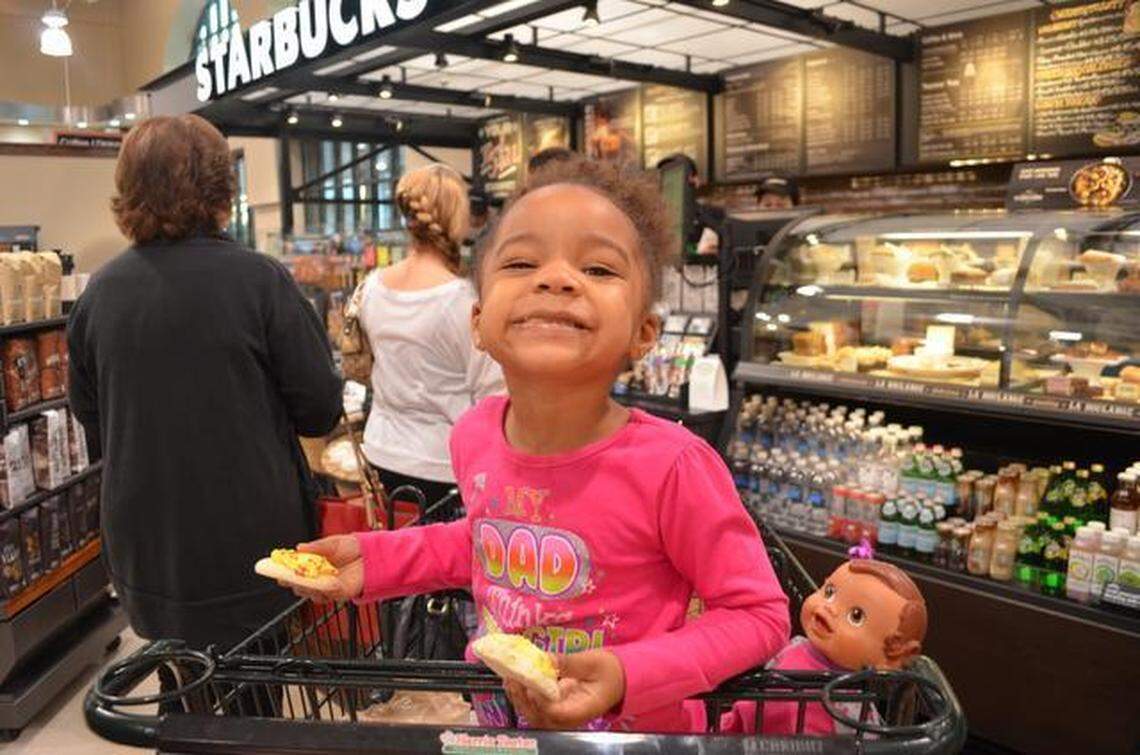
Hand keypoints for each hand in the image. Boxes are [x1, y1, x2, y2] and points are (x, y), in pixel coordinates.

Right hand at [279, 535, 363, 603]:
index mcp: (315, 564)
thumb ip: (317, 546)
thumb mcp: (333, 542)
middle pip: (299, 584)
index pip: (295, 570)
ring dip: (305, 588)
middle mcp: (320, 577)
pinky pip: (327, 595)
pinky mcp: (339, 593)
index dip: (283, 571)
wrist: (374, 554)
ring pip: (310, 592)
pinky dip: (322, 590)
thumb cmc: (354, 547)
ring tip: (302, 580)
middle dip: (292, 581)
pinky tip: (322, 584)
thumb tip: (299, 548)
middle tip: (287, 577)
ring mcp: (329, 586)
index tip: (275, 568)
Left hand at [504, 650, 625, 729]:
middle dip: (521, 698)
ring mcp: (559, 716)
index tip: (531, 679)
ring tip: (508, 675)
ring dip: (517, 696)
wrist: (616, 681)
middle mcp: (567, 719)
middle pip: (539, 717)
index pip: (556, 712)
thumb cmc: (609, 671)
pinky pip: (533, 706)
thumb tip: (545, 660)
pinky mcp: (552, 709)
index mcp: (582, 710)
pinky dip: (521, 694)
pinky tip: (513, 678)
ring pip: (532, 713)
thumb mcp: (593, 661)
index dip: (540, 698)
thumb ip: (569, 663)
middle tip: (511, 676)